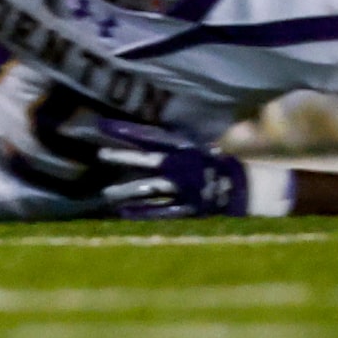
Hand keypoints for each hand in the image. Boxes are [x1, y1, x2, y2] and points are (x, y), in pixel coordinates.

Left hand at [79, 116, 249, 218]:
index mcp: (180, 148)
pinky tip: (122, 213)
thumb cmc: (208, 163)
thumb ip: (165, 144)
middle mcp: (178, 166)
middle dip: (123, 157)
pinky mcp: (184, 208)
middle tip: (99, 154)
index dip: (126, 130)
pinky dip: (142, 212)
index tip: (102, 125)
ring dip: (127, 190)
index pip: (149, 136)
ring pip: (149, 188)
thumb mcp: (188, 148)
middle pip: (146, 160)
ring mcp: (181, 189)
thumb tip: (136, 135)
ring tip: (105, 191)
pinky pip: (160, 211)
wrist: (237, 187)